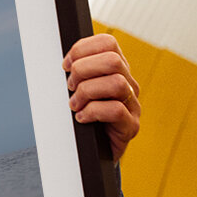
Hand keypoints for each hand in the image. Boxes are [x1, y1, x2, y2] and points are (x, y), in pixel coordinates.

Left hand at [63, 34, 140, 161]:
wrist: (93, 152)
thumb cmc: (83, 117)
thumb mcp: (78, 90)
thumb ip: (76, 73)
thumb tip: (64, 62)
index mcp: (116, 70)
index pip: (107, 43)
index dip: (82, 49)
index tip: (66, 65)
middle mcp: (128, 84)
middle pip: (112, 60)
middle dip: (83, 70)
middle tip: (70, 87)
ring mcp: (133, 105)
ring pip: (116, 83)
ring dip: (87, 92)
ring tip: (75, 104)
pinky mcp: (131, 126)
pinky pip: (116, 110)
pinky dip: (92, 112)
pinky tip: (82, 118)